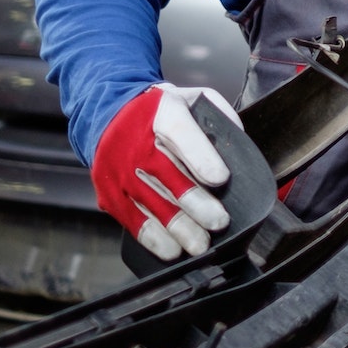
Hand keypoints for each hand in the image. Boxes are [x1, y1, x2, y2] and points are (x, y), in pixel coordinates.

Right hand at [92, 82, 241, 260]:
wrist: (109, 114)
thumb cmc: (161, 112)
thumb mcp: (192, 98)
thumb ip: (218, 117)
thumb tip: (238, 146)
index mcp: (162, 113)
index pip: (181, 134)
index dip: (201, 158)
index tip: (221, 178)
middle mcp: (136, 142)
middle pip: (166, 175)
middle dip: (195, 202)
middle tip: (219, 221)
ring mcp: (120, 170)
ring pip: (151, 202)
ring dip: (178, 227)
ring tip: (201, 244)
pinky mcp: (110, 193)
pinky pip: (132, 219)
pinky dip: (153, 237)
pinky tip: (172, 249)